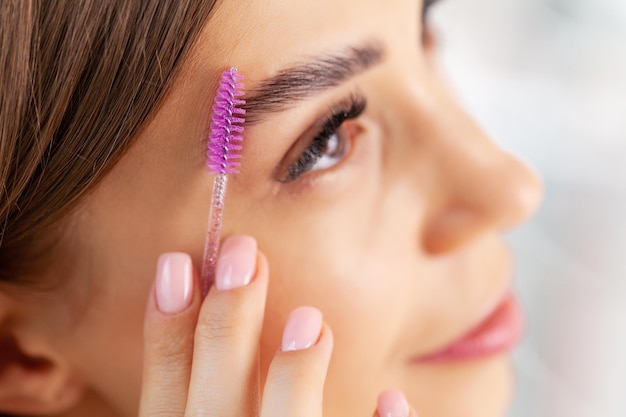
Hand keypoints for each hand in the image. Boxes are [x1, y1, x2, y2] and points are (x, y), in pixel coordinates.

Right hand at [139, 235, 416, 416]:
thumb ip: (221, 403)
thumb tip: (271, 323)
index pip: (166, 405)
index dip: (166, 336)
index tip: (178, 262)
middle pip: (213, 414)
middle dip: (224, 332)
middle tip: (244, 255)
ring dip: (293, 385)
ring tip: (310, 320)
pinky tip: (395, 398)